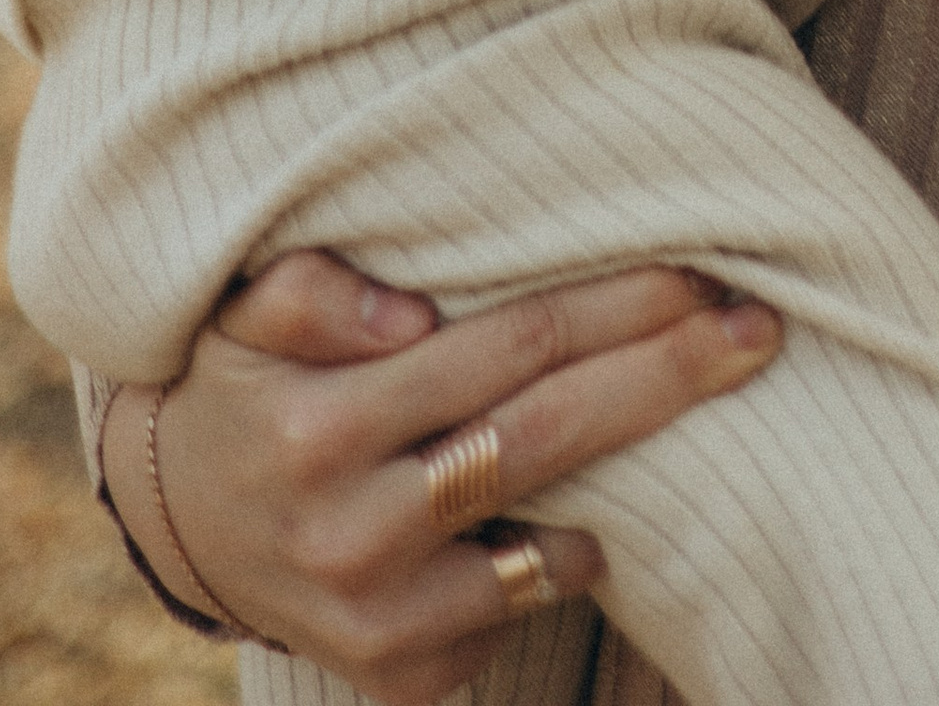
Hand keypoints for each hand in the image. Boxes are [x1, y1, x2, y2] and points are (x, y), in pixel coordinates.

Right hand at [103, 253, 778, 704]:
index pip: (507, 350)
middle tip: (757, 331)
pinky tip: (584, 509)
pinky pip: (515, 609)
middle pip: (551, 436)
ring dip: (632, 479)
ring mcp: (378, 619)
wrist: (181, 523)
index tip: (698, 273)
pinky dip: (556, 558)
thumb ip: (312, 293)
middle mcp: (353, 533)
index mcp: (322, 428)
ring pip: (549, 544)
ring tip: (695, 400)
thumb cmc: (243, 385)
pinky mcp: (399, 674)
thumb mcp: (245, 317)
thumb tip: (407, 318)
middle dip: (666, 378)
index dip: (612, 309)